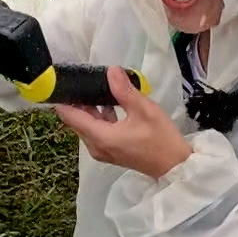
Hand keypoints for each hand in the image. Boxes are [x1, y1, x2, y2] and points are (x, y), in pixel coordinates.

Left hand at [53, 66, 193, 179]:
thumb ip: (124, 91)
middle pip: (76, 121)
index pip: (70, 117)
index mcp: (100, 137)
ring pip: (86, 125)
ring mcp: (102, 150)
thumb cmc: (160, 139)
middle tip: (83, 78)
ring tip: (97, 86)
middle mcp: (95, 146)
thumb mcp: (144, 110)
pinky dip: (98, 116)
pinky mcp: (110, 151)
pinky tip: (109, 102)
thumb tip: (111, 71)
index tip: (62, 81)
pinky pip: (96, 130)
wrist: (175, 166)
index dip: (62, 99)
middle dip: (77, 100)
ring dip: (89, 108)